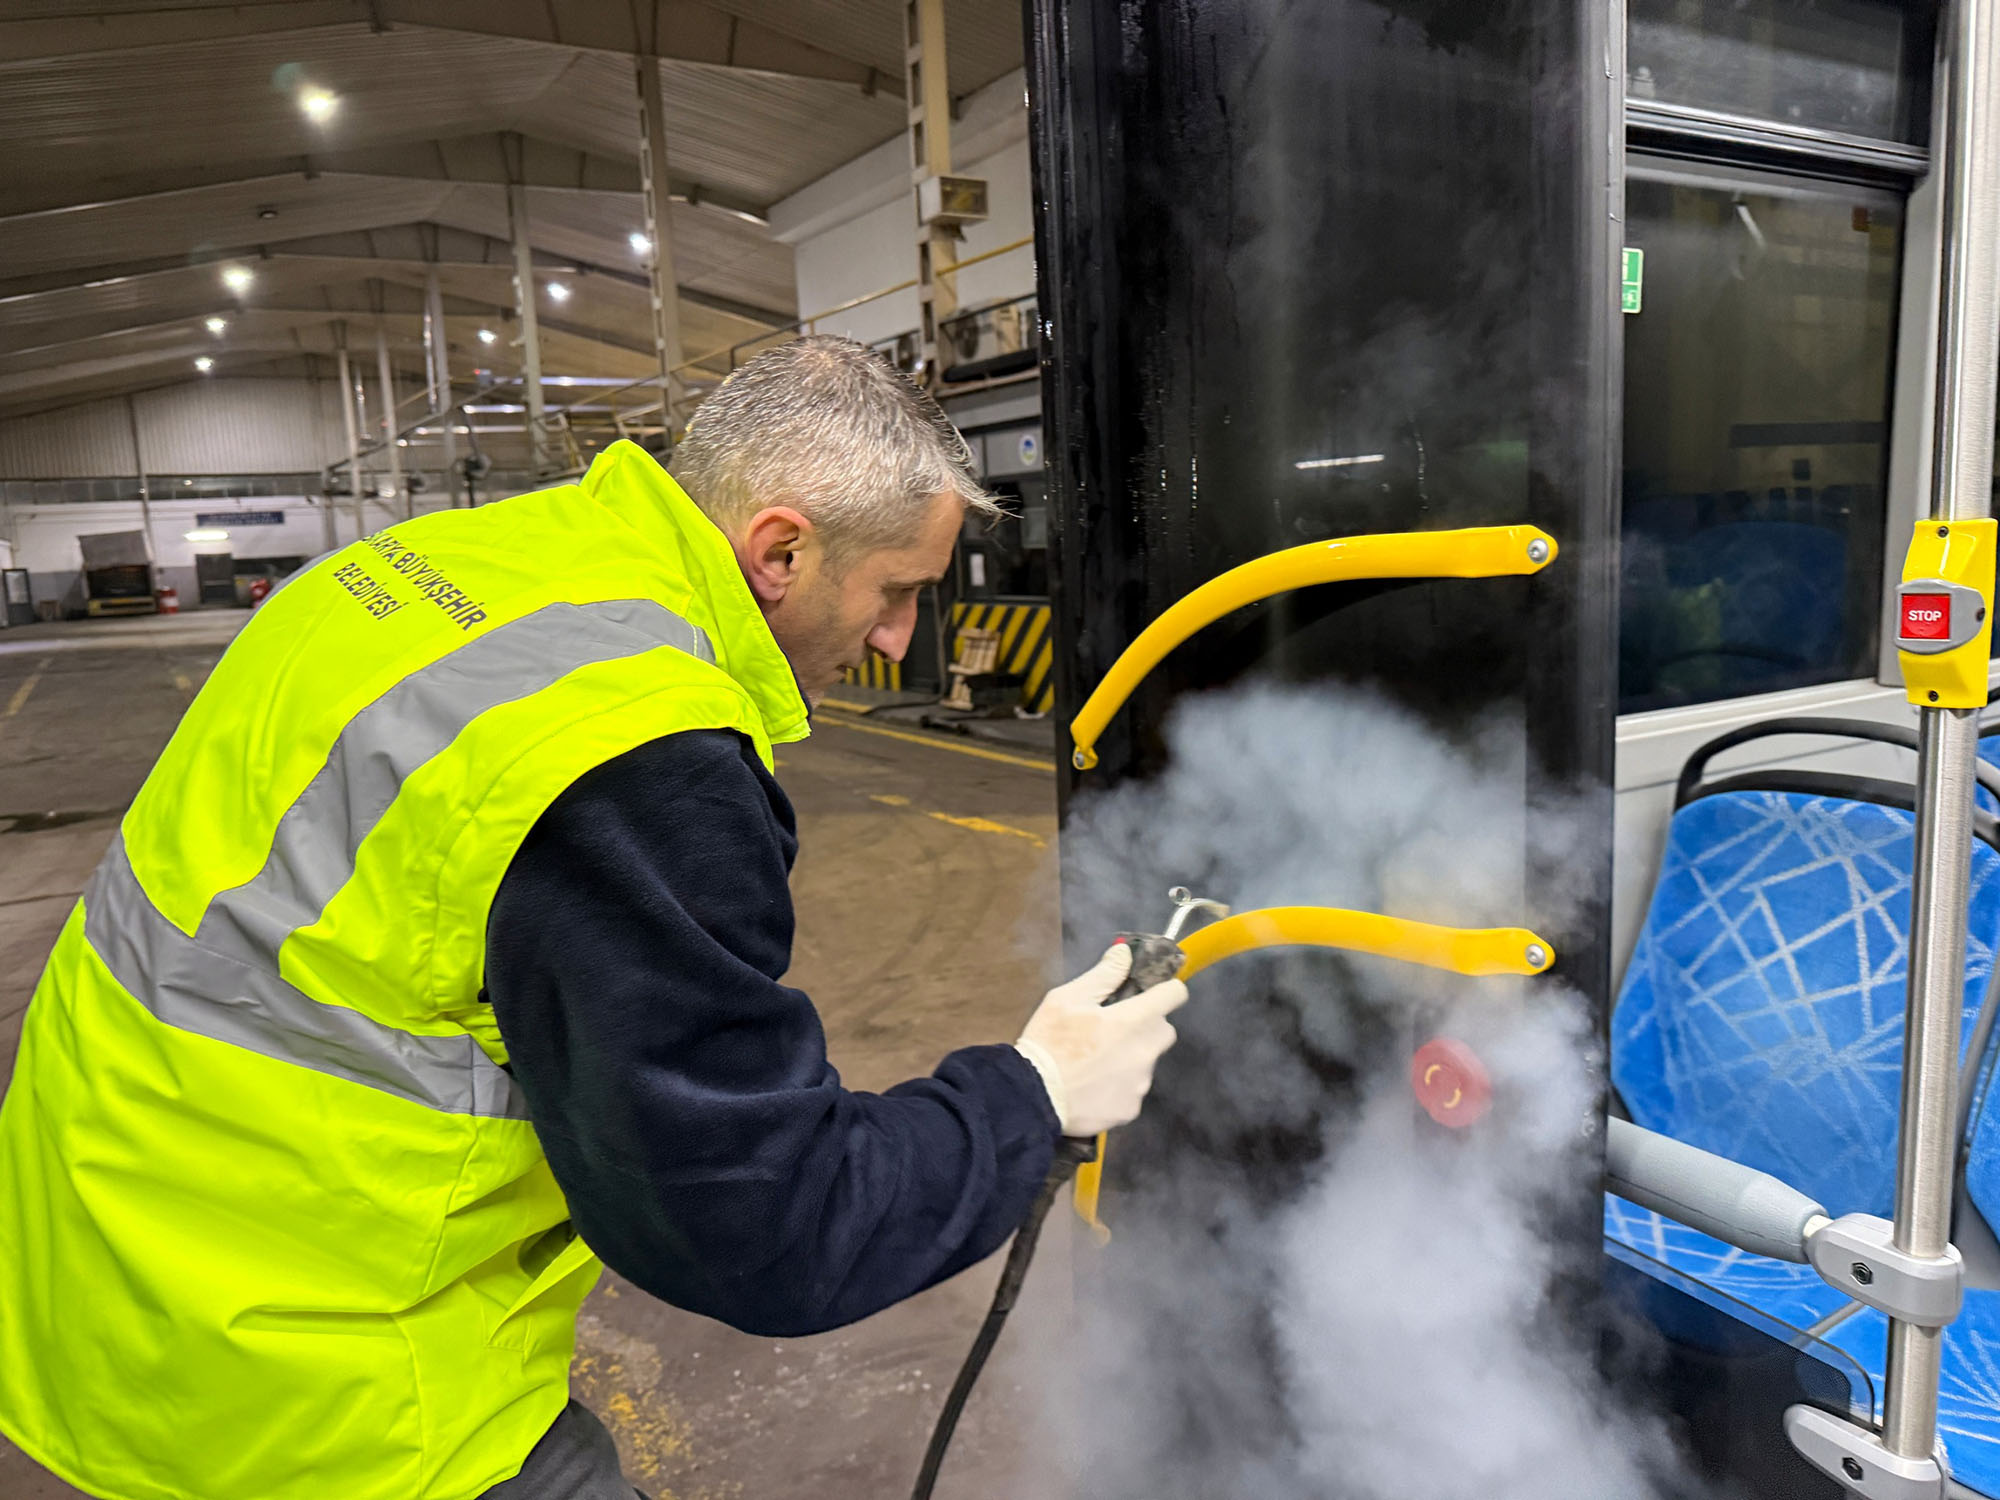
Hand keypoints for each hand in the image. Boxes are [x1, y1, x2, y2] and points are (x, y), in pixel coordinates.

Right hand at [1014, 942, 1188, 1137]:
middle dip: (1145, 1026)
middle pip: (1163, 1030)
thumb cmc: (1049, 1043)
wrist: (1032, 1097)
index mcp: (1134, 1020)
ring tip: (1096, 1062)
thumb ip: (1103, 974)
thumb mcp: (1067, 999)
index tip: (1150, 994)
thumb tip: (1125, 951)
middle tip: (1112, 1029)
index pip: (1175, 994)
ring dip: (1131, 1057)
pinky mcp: (1130, 1109)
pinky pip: (1133, 1091)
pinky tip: (1094, 1086)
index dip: (1165, 990)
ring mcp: (1140, 1083)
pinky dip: (1120, 1086)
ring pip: (1147, 1061)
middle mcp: (1145, 1051)